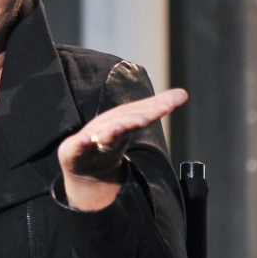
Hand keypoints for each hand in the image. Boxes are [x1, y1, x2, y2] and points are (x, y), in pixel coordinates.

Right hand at [58, 88, 187, 210]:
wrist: (86, 164)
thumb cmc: (108, 139)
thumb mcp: (132, 124)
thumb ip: (155, 108)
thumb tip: (183, 93)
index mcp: (122, 121)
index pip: (140, 114)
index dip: (153, 110)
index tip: (168, 106)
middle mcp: (106, 127)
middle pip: (121, 123)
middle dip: (132, 119)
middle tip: (145, 118)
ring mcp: (89, 140)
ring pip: (102, 136)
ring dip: (110, 131)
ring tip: (119, 128)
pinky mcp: (73, 152)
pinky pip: (77, 149)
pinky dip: (80, 144)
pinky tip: (83, 141)